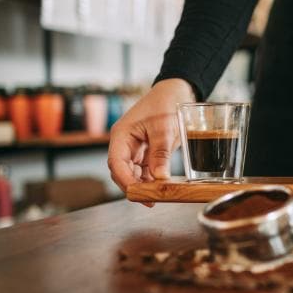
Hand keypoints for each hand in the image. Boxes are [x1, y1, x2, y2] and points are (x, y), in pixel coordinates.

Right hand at [107, 79, 195, 201]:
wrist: (176, 92)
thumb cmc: (166, 104)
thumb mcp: (164, 128)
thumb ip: (161, 153)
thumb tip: (160, 178)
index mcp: (121, 134)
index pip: (116, 162)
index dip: (125, 180)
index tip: (137, 193)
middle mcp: (124, 143)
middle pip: (122, 171)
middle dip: (134, 186)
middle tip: (151, 200)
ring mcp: (134, 147)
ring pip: (133, 172)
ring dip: (143, 184)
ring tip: (158, 196)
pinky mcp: (145, 151)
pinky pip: (145, 169)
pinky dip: (151, 178)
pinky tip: (161, 187)